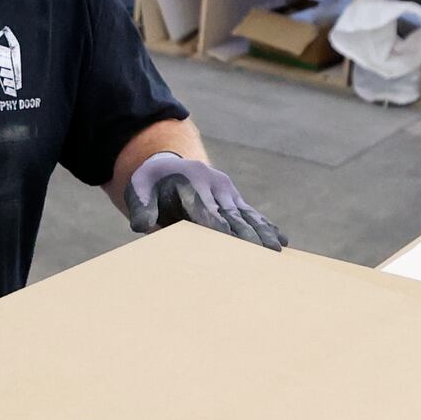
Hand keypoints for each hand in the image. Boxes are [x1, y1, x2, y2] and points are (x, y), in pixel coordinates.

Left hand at [123, 151, 286, 249]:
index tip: (232, 246)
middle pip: (232, 216)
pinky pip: (251, 213)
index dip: (220, 230)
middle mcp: (214, 185)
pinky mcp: (233, 197)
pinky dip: (266, 226)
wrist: (166, 164)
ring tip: (277, 251)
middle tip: (263, 255)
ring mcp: (226, 190)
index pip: (207, 212)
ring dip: (263, 233)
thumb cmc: (149, 185)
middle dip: (248, 236)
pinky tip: (282, 240)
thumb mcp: (139, 191)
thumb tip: (143, 226)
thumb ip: (142, 209)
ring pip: (246, 215)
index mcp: (191, 183)